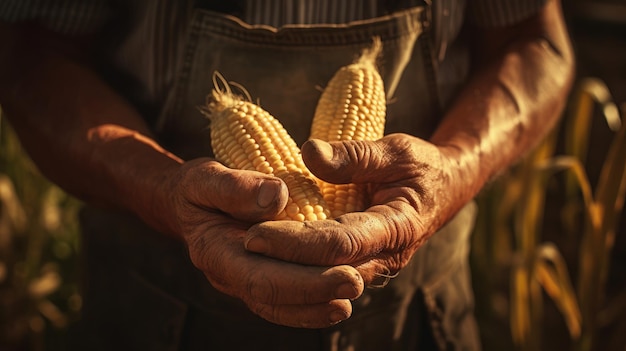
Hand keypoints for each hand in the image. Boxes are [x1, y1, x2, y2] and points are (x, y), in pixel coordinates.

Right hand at [164, 158, 363, 327]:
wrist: (186, 203)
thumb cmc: (197, 188)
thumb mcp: (205, 177)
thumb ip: (235, 186)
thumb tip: (276, 195)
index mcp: (214, 251)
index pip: (261, 276)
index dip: (303, 281)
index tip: (344, 272)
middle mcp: (229, 276)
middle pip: (275, 296)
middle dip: (317, 292)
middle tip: (356, 283)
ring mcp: (244, 282)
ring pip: (281, 306)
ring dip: (317, 305)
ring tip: (352, 297)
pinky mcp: (259, 278)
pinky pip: (284, 302)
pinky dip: (311, 304)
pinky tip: (338, 299)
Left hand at [244, 134, 470, 285]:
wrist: (446, 189)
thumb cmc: (422, 166)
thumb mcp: (397, 149)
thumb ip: (356, 153)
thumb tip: (310, 153)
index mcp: (397, 227)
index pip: (339, 243)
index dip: (296, 241)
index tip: (256, 232)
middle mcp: (385, 256)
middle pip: (326, 270)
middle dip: (283, 262)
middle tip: (241, 246)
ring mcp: (374, 265)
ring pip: (325, 280)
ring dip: (287, 271)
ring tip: (247, 256)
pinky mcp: (363, 264)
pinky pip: (328, 274)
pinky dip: (299, 270)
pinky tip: (269, 261)